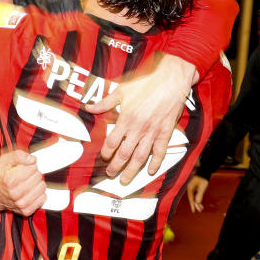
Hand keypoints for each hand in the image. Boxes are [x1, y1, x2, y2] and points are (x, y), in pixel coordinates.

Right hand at [0, 149, 45, 215]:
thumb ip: (18, 155)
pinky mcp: (26, 210)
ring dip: (37, 183)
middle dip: (33, 173)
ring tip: (28, 183)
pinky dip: (39, 194)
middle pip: (38, 176)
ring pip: (42, 187)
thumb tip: (32, 159)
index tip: (24, 167)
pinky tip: (30, 191)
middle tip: (25, 175)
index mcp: (10, 180)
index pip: (33, 167)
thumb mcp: (4, 160)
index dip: (30, 165)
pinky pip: (43, 198)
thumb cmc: (1, 177)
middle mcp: (15, 193)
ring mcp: (21, 203)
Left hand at [85, 56, 194, 182]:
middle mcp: (138, 129)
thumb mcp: (122, 90)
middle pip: (124, 154)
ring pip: (140, 157)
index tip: (103, 157)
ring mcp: (153, 132)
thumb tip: (88, 107)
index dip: (106, 152)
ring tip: (125, 180)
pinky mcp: (165, 132)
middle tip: (110, 174)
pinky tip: (150, 171)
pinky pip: (160, 152)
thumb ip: (105, 102)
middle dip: (116, 166)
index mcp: (126, 118)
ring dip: (132, 170)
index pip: (112, 142)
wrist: (171, 79)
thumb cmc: (146, 82)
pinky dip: (155, 163)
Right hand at [185, 175, 209, 213]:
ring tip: (202, 208)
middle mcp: (190, 189)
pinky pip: (195, 196)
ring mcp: (192, 189)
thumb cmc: (202, 179)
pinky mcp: (195, 189)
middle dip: (196, 205)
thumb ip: (200, 194)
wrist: (203, 172)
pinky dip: (198, 200)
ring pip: (194, 198)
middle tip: (200, 210)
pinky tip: (200, 204)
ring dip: (198, 203)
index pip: (191, 199)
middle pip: (192, 199)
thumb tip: (198, 202)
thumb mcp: (202, 187)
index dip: (192, 205)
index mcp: (190, 188)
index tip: (193, 211)